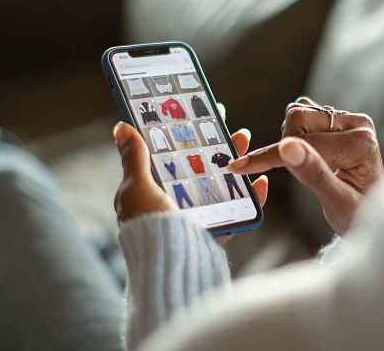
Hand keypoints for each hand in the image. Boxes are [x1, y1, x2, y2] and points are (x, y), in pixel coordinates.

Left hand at [112, 106, 267, 245]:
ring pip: (221, 184)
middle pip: (201, 167)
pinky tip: (261, 182)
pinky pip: (238, 212)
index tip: (201, 115)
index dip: (185, 135)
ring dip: (236, 162)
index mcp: (152, 191)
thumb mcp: (137, 188)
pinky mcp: (216, 233)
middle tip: (230, 126)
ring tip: (245, 141)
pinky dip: (252, 198)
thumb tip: (121, 127)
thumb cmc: (148, 226)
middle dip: (217, 145)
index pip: (171, 156)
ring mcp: (197, 218)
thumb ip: (135, 159)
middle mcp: (174, 204)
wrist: (170, 267)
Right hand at [227, 97, 383, 234]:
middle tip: (295, 172)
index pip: (305, 142)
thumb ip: (313, 174)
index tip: (240, 166)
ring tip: (305, 166)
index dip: (271, 157)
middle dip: (285, 145)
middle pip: (299, 117)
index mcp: (361, 143)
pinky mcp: (338, 120)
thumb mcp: (336, 202)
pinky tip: (304, 156)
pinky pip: (302, 115)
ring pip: (297, 113)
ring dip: (289, 139)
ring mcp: (348, 119)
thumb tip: (288, 147)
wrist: (367, 212)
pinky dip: (293, 136)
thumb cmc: (355, 214)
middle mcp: (357, 124)